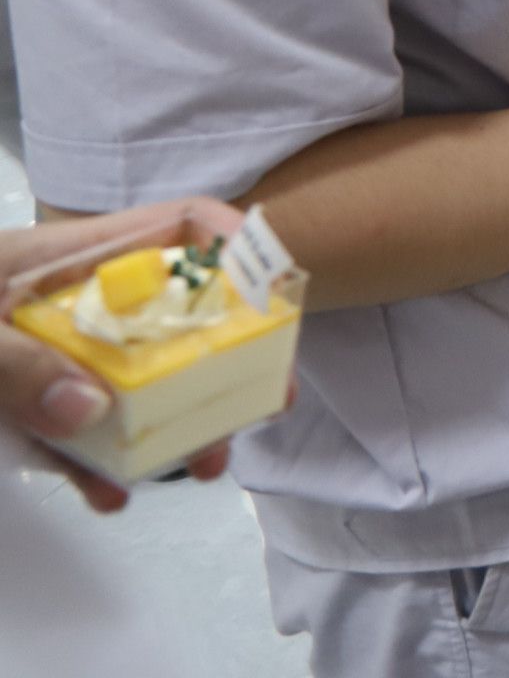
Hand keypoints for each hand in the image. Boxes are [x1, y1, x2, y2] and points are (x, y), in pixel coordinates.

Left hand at [3, 202, 243, 510]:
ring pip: (133, 379)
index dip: (236, 246)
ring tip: (197, 465)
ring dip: (170, 423)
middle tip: (253, 406)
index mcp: (65, 257)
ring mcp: (48, 351)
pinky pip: (76, 430)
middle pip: (174, 314)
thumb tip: (91, 409)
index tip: (272, 296)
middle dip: (222, 360)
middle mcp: (69, 299)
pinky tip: (108, 494)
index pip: (177, 225)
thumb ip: (15, 367)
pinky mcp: (21, 400)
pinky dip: (98, 463)